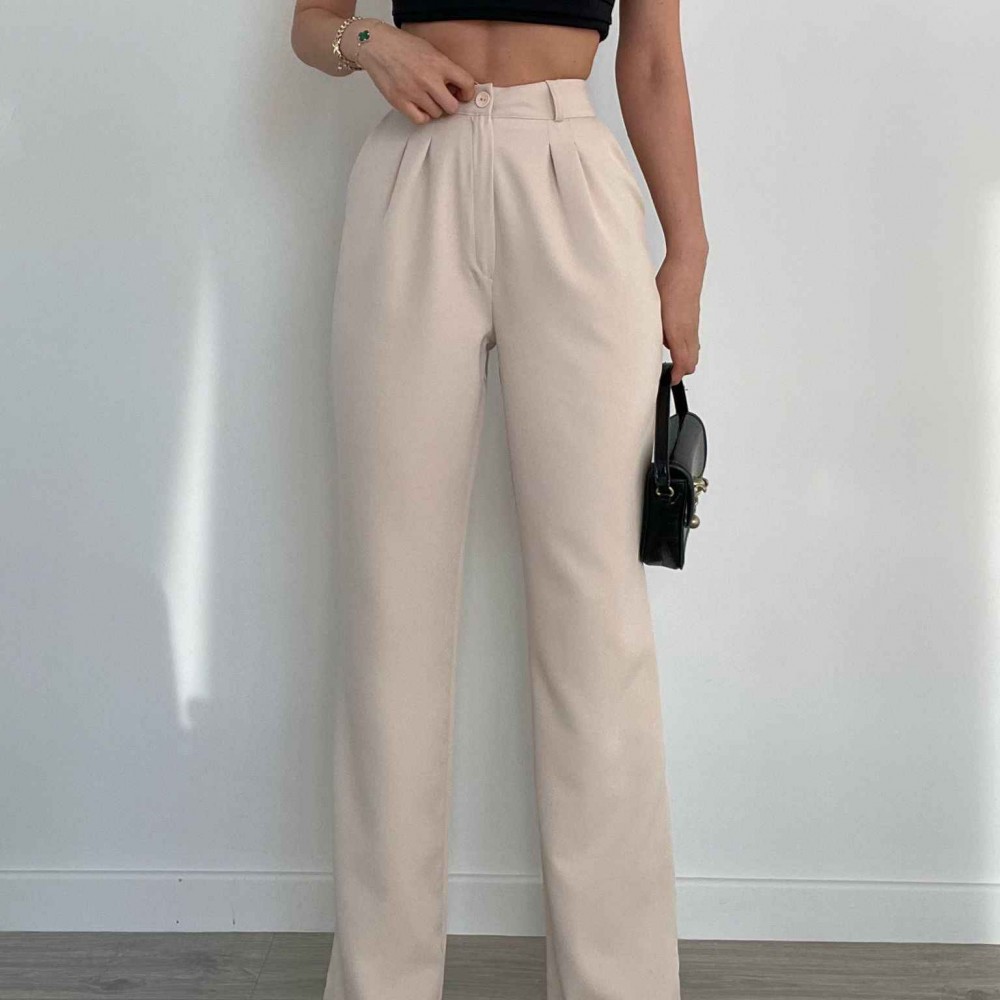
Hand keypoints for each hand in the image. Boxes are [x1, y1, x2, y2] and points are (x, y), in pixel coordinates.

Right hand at [350, 20, 477, 123]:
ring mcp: (413, 92)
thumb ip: (445, 69)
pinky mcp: (400, 102)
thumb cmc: (403, 47)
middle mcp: (428, 79)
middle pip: (452, 107)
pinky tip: (420, 106)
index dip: (467, 92)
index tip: (463, 94)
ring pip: (437, 114)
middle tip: (444, 99)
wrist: (377, 45)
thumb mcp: (430, 50)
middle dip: (450, 104)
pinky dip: (423, 116)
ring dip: (435, 109)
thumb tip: (458, 89)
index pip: (466, 84)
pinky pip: (420, 119)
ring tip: (427, 98)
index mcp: (439, 63)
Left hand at [655, 250, 705, 384]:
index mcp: (678, 331)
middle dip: (682, 371)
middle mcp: (688, 330)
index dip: (676, 375)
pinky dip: (686, 348)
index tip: (669, 381)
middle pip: (691, 360)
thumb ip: (655, 329)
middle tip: (669, 376)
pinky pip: (693, 339)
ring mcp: (693, 324)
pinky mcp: (693, 317)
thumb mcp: (653, 308)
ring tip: (672, 364)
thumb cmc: (670, 282)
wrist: (687, 264)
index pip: (682, 362)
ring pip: (693, 350)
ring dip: (685, 360)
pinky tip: (675, 344)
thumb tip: (655, 343)